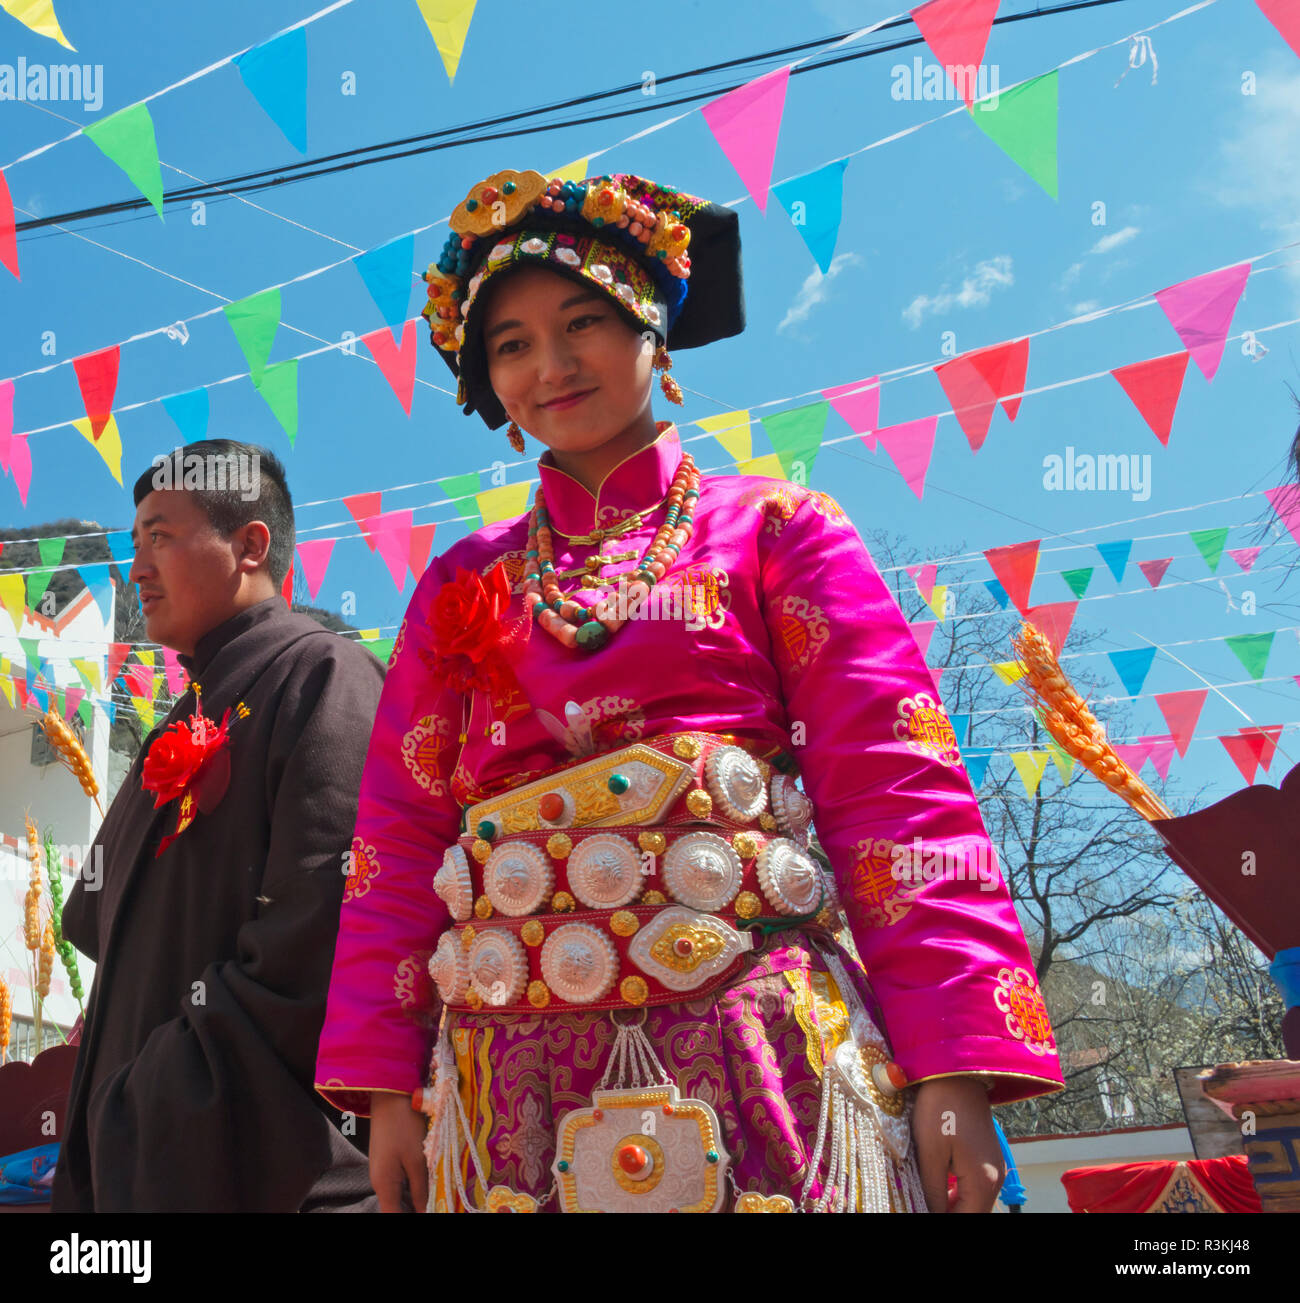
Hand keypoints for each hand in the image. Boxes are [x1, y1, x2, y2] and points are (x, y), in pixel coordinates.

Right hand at [369, 1090, 428, 1212]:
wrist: (390, 1094)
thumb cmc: (404, 1125)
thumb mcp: (417, 1159)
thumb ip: (420, 1188)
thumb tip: (425, 1211)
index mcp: (383, 1185)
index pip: (393, 1216)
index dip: (413, 1218)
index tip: (433, 1213)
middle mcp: (380, 1181)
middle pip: (397, 1207)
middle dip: (417, 1209)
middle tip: (438, 1204)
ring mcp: (384, 1169)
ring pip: (401, 1194)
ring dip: (417, 1197)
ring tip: (437, 1196)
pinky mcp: (390, 1159)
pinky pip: (402, 1180)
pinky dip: (414, 1184)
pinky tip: (429, 1181)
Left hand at [911, 1077, 1004, 1212]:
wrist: (956, 1071)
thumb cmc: (941, 1108)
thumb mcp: (930, 1153)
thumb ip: (932, 1191)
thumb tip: (929, 1213)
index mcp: (983, 1182)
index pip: (964, 1220)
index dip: (939, 1219)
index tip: (918, 1210)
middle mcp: (995, 1179)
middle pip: (971, 1212)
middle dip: (946, 1212)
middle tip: (918, 1204)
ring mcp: (993, 1168)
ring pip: (971, 1201)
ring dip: (949, 1204)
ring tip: (923, 1197)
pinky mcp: (986, 1157)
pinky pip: (972, 1186)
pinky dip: (955, 1191)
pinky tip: (935, 1184)